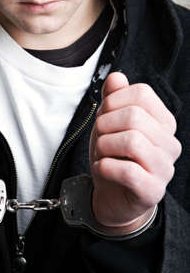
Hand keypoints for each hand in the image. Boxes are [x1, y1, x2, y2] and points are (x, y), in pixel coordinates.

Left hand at [89, 72, 180, 231]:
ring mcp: (165, 168)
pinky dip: (105, 167)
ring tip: (102, 153)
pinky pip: (128, 171)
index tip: (105, 115)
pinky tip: (102, 168)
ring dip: (104, 145)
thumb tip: (117, 77)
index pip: (142, 93)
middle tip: (100, 137)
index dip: (114, 100)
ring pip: (132, 141)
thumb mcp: (109, 120)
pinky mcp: (153, 191)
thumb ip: (113, 97)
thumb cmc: (114, 154)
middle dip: (105, 124)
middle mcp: (170, 143)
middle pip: (134, 116)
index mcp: (163, 121)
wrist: (113, 195)